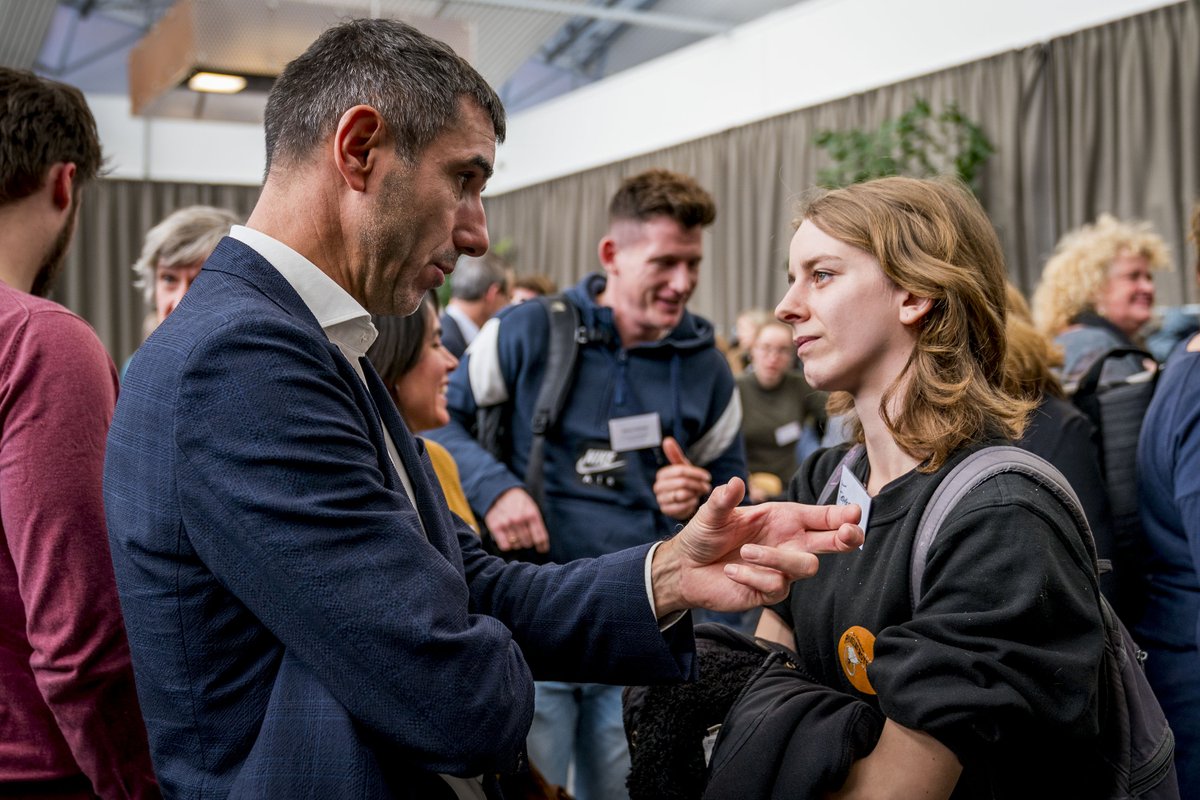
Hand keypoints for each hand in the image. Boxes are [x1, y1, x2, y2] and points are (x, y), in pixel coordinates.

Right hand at [484, 488, 549, 552]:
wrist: (501, 492)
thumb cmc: (519, 503)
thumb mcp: (532, 509)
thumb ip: (537, 525)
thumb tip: (543, 547)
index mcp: (531, 514)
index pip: (540, 538)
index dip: (542, 546)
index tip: (542, 550)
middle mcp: (519, 519)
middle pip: (528, 543)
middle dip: (527, 541)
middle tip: (524, 536)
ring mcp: (507, 523)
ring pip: (516, 545)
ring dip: (517, 543)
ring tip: (515, 534)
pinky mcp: (495, 526)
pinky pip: (505, 546)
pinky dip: (507, 545)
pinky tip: (507, 539)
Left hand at [650, 477, 862, 615]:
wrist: (685, 569)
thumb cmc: (703, 536)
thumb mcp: (711, 513)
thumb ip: (723, 499)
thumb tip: (735, 482)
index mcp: (782, 519)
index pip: (821, 517)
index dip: (840, 516)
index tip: (854, 513)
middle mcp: (788, 543)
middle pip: (831, 544)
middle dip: (846, 538)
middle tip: (848, 534)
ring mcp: (781, 569)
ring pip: (805, 566)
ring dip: (777, 558)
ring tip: (746, 551)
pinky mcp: (768, 592)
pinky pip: (775, 585)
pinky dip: (752, 576)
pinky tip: (731, 571)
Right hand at [653, 437, 711, 519]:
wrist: (683, 502)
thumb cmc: (684, 482)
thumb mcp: (682, 467)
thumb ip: (675, 455)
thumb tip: (667, 439)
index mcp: (662, 474)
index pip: (680, 471)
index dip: (696, 474)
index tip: (707, 477)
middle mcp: (658, 486)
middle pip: (682, 482)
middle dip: (697, 484)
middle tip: (706, 487)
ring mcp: (661, 499)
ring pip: (682, 494)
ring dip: (694, 494)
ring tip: (699, 493)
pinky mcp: (666, 510)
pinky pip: (682, 506)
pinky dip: (690, 504)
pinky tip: (693, 502)